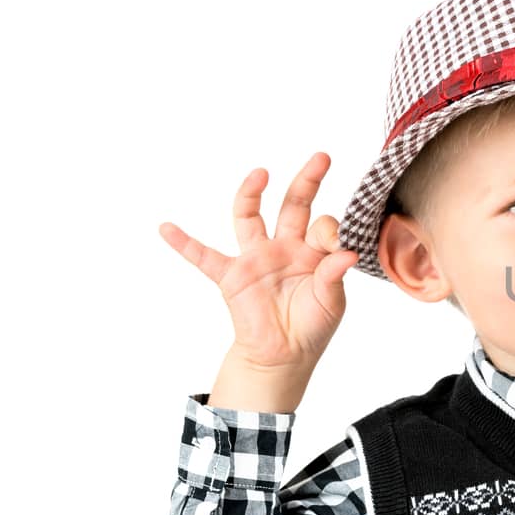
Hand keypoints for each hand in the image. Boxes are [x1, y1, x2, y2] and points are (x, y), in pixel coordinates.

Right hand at [159, 153, 359, 372]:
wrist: (284, 356)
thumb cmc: (312, 326)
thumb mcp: (331, 301)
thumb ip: (334, 276)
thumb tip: (348, 253)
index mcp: (312, 252)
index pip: (323, 225)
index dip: (331, 231)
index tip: (339, 247)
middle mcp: (284, 247)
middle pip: (294, 205)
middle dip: (307, 181)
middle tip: (322, 157)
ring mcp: (256, 258)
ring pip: (250, 217)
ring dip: (251, 194)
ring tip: (260, 174)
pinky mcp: (232, 276)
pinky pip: (204, 257)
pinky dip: (184, 244)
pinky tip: (166, 228)